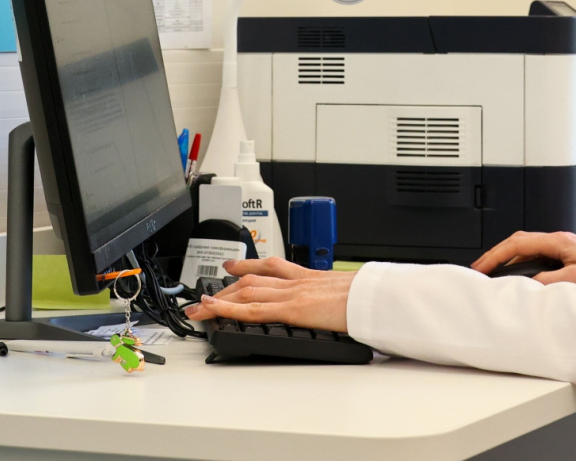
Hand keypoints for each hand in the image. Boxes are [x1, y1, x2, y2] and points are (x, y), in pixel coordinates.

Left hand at [183, 257, 354, 331]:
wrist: (376, 296)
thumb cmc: (369, 297)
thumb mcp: (349, 293)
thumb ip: (334, 298)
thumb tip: (337, 308)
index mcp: (311, 277)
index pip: (272, 267)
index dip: (248, 265)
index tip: (232, 266)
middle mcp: (297, 281)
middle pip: (252, 279)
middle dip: (226, 287)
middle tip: (205, 295)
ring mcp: (292, 293)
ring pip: (246, 292)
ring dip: (219, 299)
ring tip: (199, 307)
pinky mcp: (291, 309)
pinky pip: (252, 310)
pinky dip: (229, 310)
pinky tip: (213, 310)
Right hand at [472, 231, 575, 291]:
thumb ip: (548, 282)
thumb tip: (526, 285)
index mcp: (558, 241)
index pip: (516, 243)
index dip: (494, 255)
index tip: (480, 267)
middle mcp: (559, 241)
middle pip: (518, 243)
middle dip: (496, 255)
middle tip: (480, 269)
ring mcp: (563, 248)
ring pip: (527, 250)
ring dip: (509, 261)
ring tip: (495, 275)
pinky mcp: (568, 257)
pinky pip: (538, 258)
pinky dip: (523, 266)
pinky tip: (521, 278)